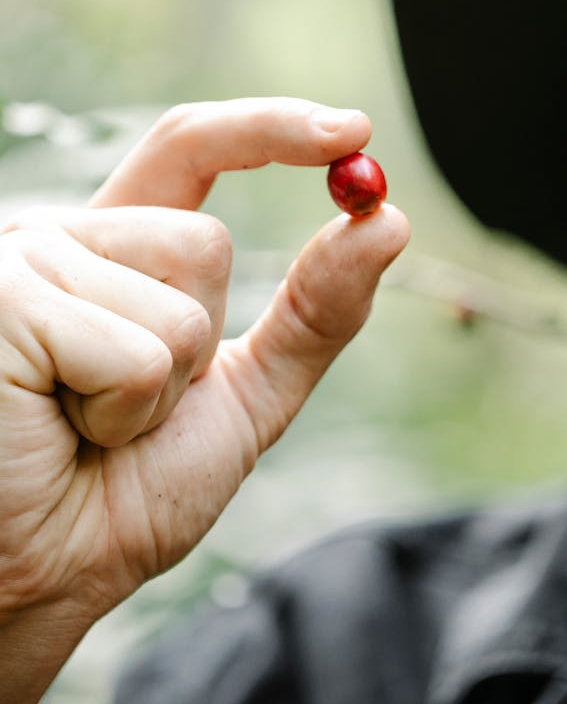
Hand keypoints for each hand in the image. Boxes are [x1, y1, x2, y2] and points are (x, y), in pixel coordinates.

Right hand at [0, 97, 408, 624]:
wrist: (45, 574)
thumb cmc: (125, 491)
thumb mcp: (245, 392)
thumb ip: (314, 311)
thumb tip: (389, 222)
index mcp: (109, 249)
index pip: (191, 148)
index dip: (270, 129)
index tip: (354, 130)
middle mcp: (59, 239)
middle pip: (201, 242)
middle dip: (198, 343)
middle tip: (126, 408)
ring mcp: (22, 263)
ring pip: (178, 295)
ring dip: (159, 388)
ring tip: (88, 423)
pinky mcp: (2, 303)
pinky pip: (135, 349)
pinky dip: (123, 412)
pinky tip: (58, 429)